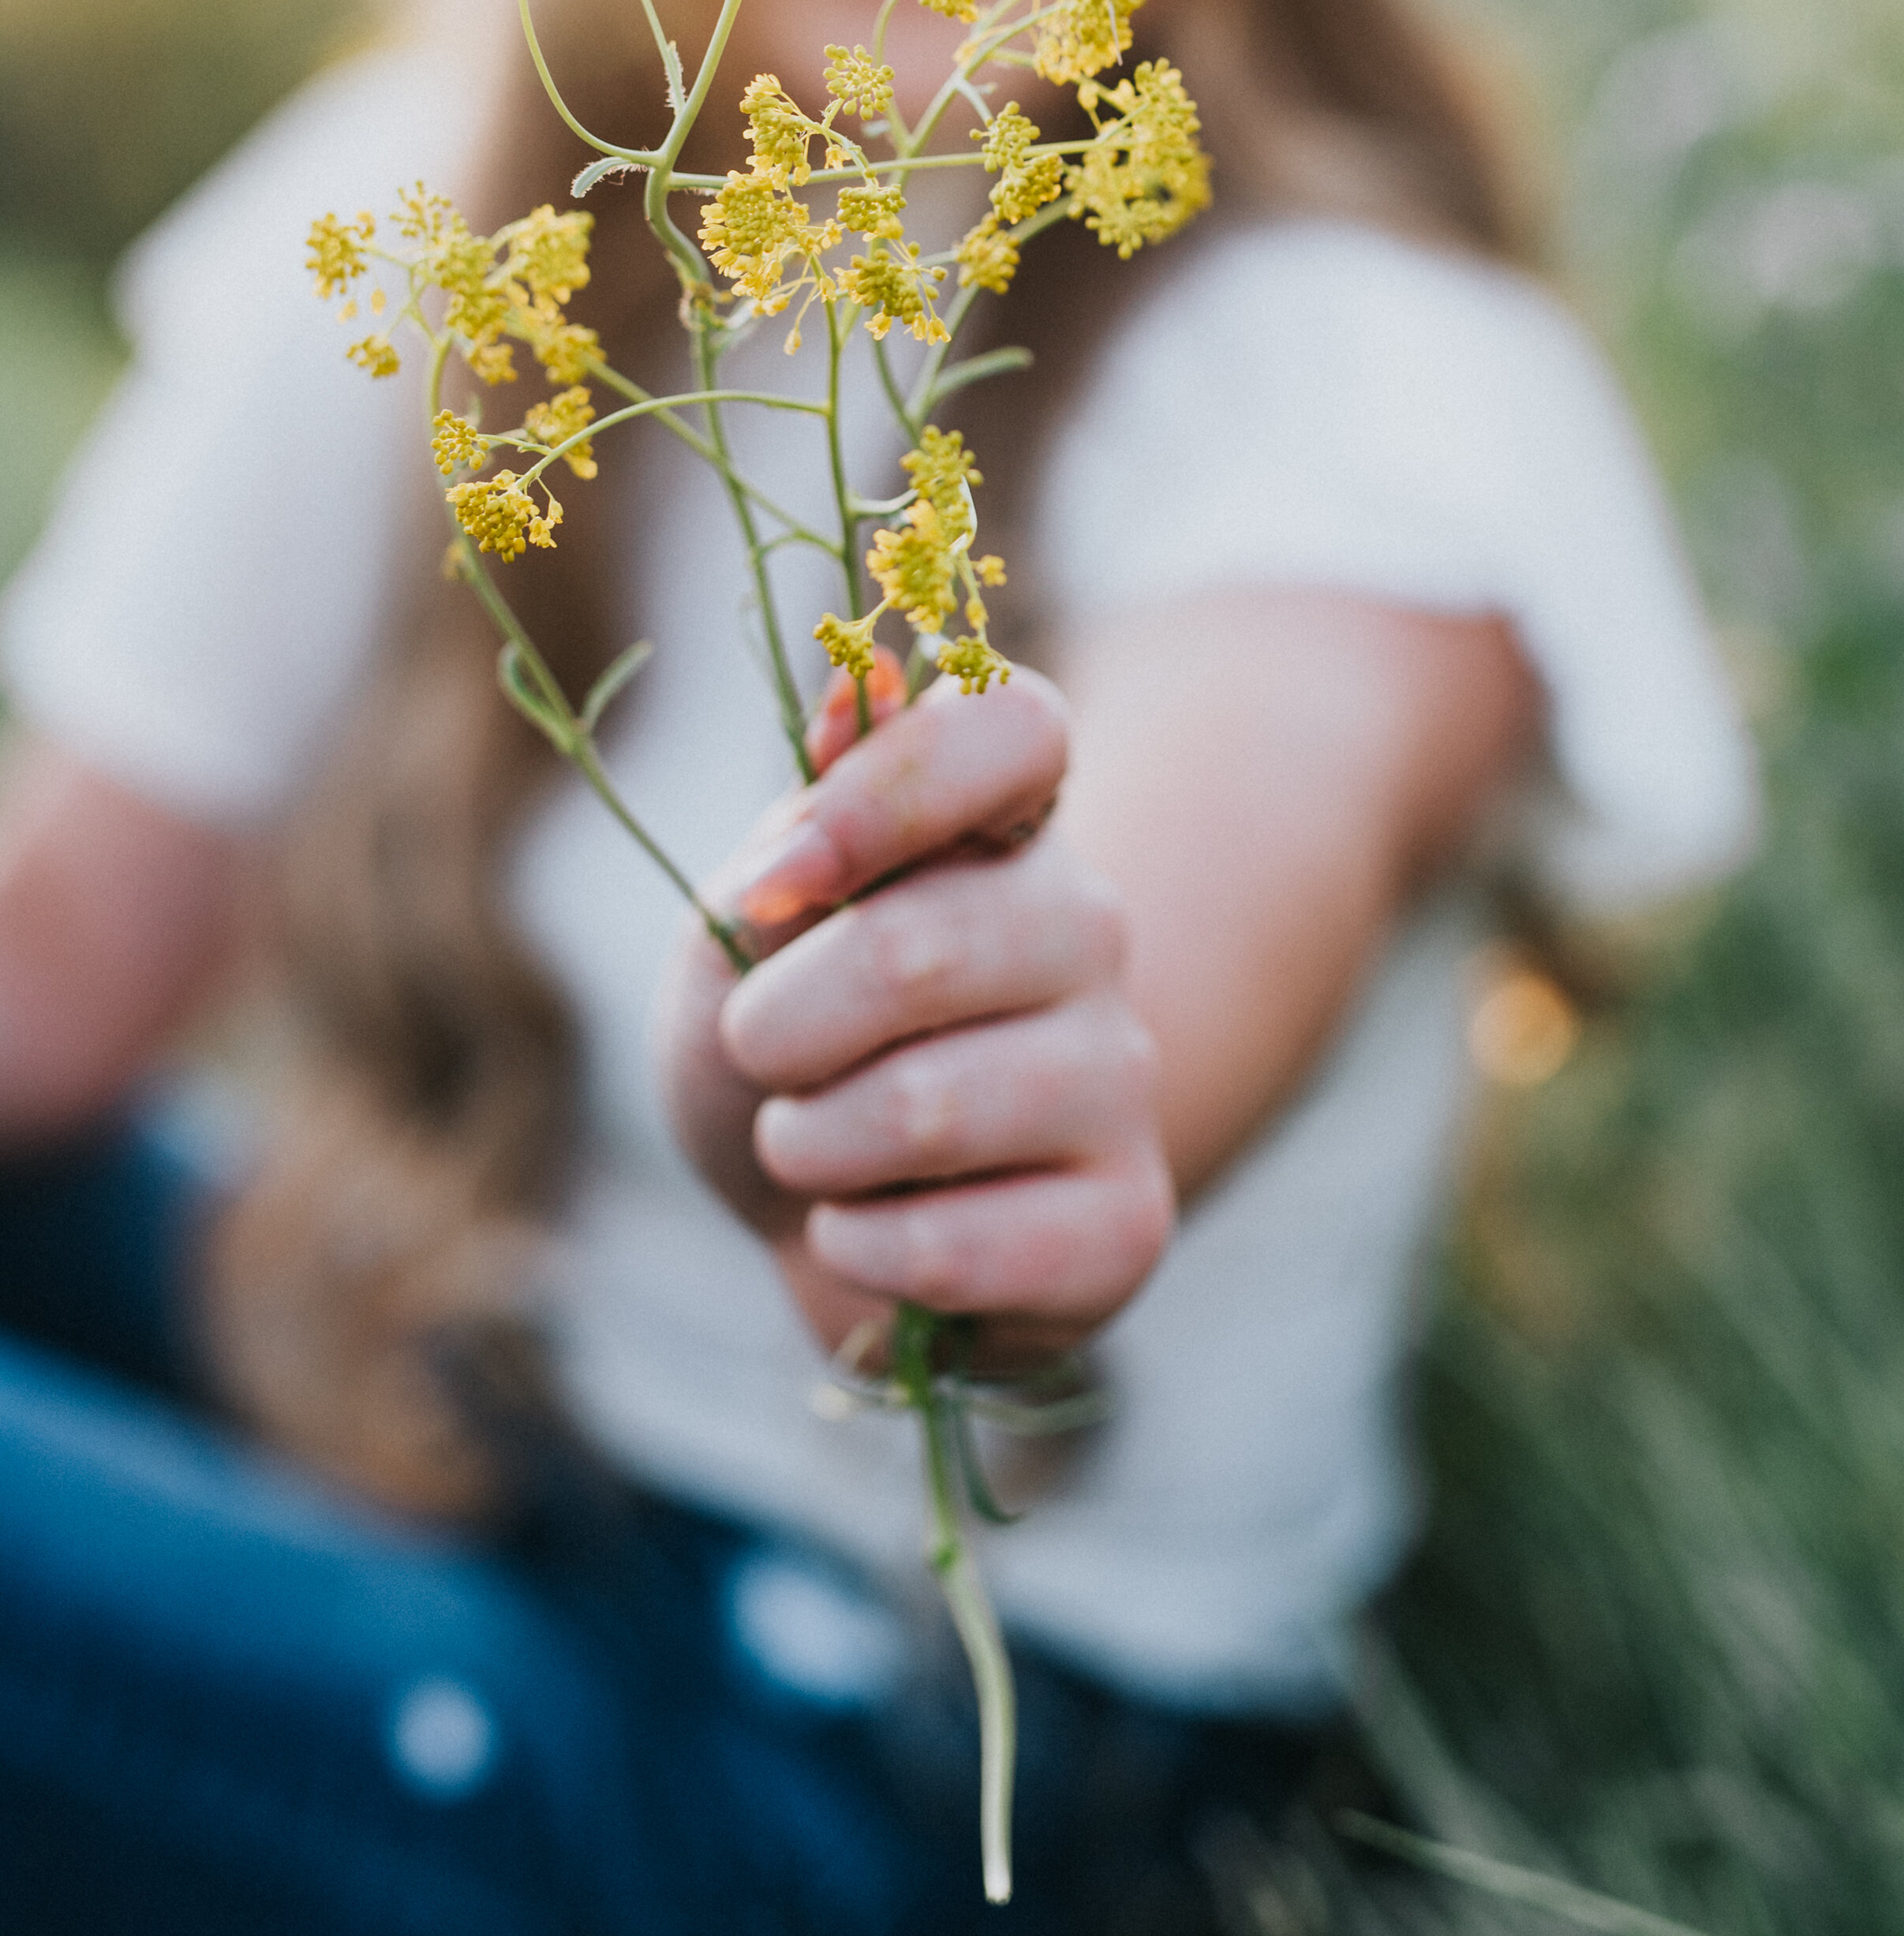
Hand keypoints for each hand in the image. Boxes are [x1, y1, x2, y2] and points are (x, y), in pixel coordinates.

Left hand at [661, 663, 1173, 1366]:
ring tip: (805, 1149)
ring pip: (931, 1106)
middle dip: (779, 1026)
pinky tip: (856, 1236)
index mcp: (1000, 825)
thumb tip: (867, 682)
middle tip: (758, 1055)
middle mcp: (1086, 929)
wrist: (807, 1223)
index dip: (893, 786)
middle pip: (922, 945)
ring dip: (809, 1146)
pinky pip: (967, 1247)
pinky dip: (858, 1253)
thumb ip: (803, 825)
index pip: (1018, 726)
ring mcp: (1123, 1077)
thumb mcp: (743, 929)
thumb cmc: (778, 1049)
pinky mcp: (1128, 1223)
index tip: (779, 877)